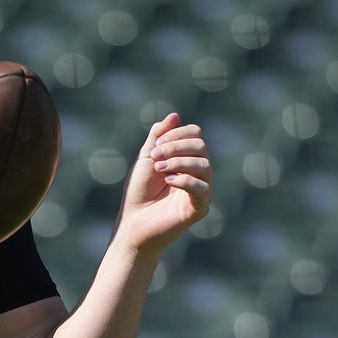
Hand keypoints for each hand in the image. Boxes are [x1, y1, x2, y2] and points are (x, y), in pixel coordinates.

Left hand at [115, 113, 211, 257]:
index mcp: (188, 159)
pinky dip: (185, 180)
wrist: (133, 222)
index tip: (155, 146)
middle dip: (175, 147)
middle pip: (201, 146)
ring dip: (178, 162)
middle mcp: (199, 173)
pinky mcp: (199, 208)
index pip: (195, 135)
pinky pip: (203, 188)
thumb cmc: (139, 191)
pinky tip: (168, 180)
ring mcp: (201, 191)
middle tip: (155, 158)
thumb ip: (159, 136)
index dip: (176, 134)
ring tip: (159, 170)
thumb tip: (175, 115)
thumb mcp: (147, 158)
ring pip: (204, 165)